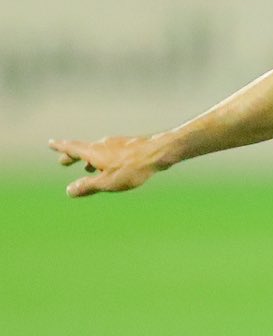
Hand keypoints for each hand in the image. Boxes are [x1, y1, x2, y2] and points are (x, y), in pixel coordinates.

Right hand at [50, 135, 169, 196]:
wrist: (158, 152)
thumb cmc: (132, 168)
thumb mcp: (107, 182)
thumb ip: (88, 186)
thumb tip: (69, 191)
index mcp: (93, 152)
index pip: (71, 148)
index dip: (60, 147)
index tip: (51, 143)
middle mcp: (102, 144)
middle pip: (83, 149)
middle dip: (72, 156)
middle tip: (63, 161)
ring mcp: (116, 144)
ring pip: (98, 151)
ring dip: (89, 159)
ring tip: (87, 167)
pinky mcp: (129, 146)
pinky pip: (111, 152)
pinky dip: (104, 159)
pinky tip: (112, 166)